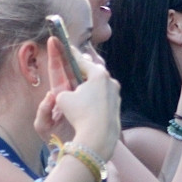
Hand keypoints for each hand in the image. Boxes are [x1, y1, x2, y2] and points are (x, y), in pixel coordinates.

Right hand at [48, 40, 120, 160]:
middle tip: (74, 71)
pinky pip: (104, 99)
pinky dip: (95, 101)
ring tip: (79, 94)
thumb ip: (64, 91)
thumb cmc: (79, 114)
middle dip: (83, 72)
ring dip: (90, 88)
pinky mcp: (117, 107)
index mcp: (97, 74)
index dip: (70, 54)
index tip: (65, 45)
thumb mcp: (63, 98)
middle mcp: (110, 81)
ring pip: (100, 87)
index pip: (81, 61)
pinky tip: (88, 108)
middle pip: (94, 73)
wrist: (98, 137)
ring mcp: (116, 94)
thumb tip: (68, 94)